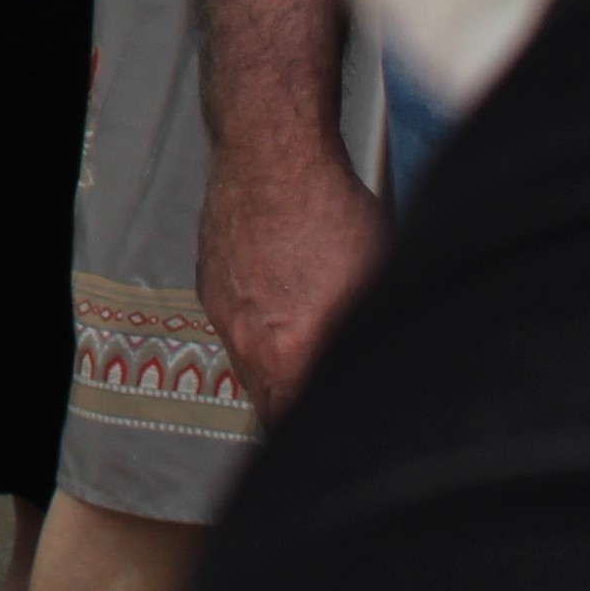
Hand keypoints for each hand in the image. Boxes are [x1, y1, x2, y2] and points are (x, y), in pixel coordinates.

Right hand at [199, 141, 391, 413]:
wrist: (272, 155)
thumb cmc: (331, 212)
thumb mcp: (374, 285)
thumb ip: (367, 341)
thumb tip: (378, 372)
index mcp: (290, 355)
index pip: (294, 427)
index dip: (318, 435)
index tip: (337, 433)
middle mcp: (247, 342)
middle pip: (268, 404)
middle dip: (294, 412)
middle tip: (324, 408)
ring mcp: (224, 312)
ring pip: (249, 365)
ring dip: (275, 369)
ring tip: (308, 351)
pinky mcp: (211, 283)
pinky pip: (235, 325)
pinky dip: (258, 328)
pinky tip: (285, 302)